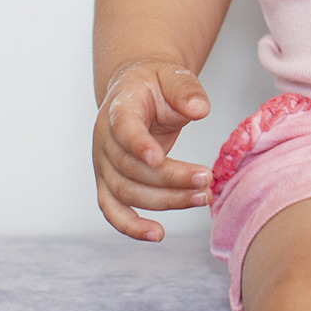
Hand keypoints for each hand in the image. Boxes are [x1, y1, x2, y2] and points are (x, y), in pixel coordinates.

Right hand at [92, 60, 215, 241]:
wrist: (135, 90)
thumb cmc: (155, 84)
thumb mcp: (172, 75)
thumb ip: (186, 89)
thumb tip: (201, 110)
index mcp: (118, 108)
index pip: (123, 129)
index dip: (138, 144)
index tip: (159, 158)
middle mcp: (104, 140)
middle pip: (131, 168)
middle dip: (170, 178)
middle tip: (206, 179)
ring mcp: (103, 165)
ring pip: (127, 192)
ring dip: (165, 201)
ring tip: (202, 198)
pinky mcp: (109, 183)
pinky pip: (114, 210)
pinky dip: (131, 227)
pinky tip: (157, 235)